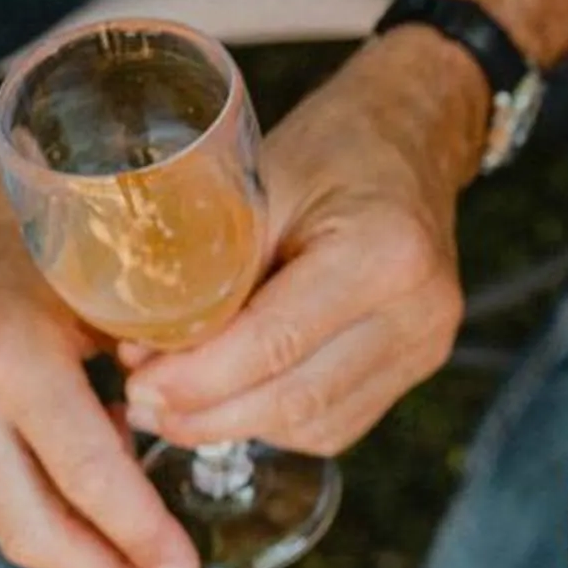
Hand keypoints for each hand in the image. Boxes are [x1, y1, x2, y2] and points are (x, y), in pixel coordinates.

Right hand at [0, 136, 201, 567]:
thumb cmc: (32, 229)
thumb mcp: (106, 278)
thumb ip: (157, 350)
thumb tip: (220, 417)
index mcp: (11, 359)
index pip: (87, 479)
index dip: (141, 536)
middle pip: (34, 534)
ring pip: (11, 522)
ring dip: (79, 543)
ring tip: (141, 542)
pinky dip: (51, 500)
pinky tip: (95, 479)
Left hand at [122, 34, 477, 456]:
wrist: (411, 142)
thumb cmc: (331, 150)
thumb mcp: (260, 183)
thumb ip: (211, 267)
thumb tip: (143, 350)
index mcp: (384, 253)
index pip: (277, 341)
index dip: (200, 378)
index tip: (141, 387)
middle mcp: (418, 311)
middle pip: (298, 398)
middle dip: (209, 415)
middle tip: (145, 407)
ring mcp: (426, 346)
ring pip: (316, 424)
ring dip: (238, 425)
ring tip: (178, 406)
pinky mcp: (418, 367)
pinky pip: (337, 424)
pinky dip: (277, 422)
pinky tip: (236, 400)